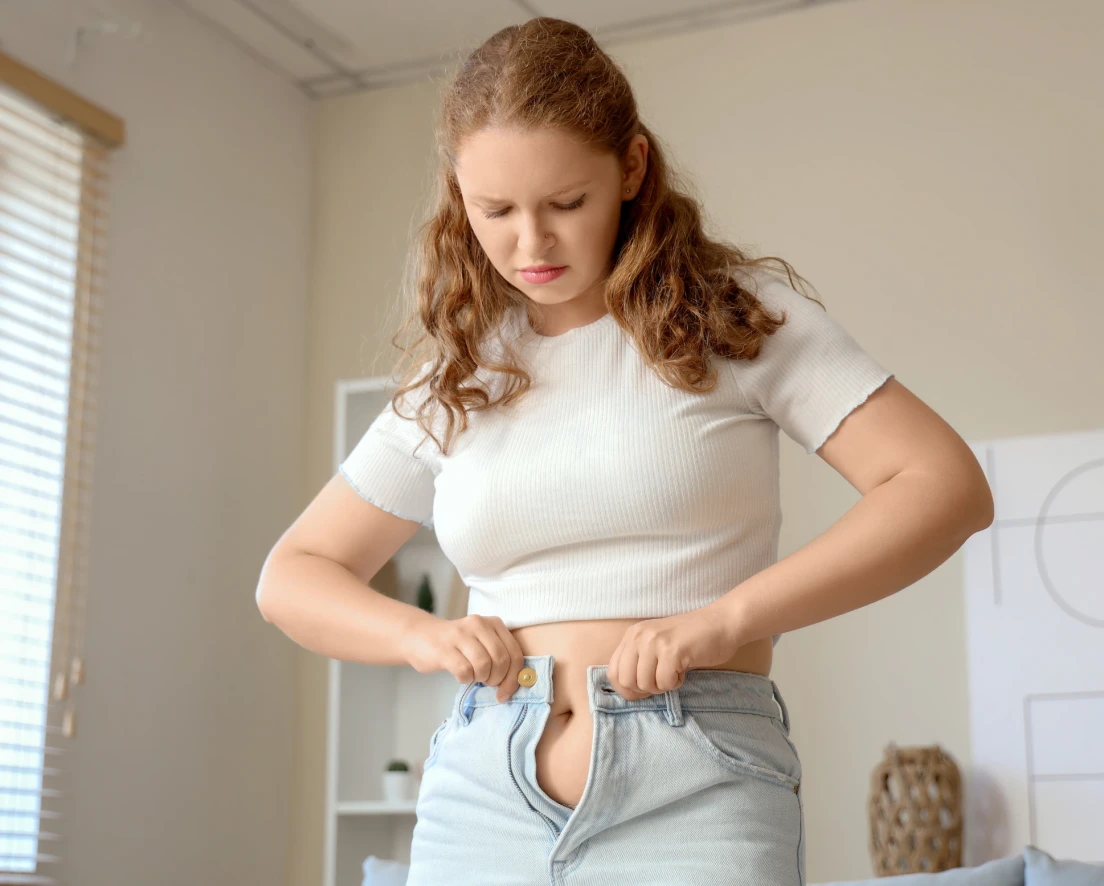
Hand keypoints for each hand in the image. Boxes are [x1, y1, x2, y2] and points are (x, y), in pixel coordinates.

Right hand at [402, 613, 525, 701]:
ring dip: (480, 678)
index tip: (505, 692)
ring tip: (473, 675)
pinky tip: (460, 674)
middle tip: (486, 682)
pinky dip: (465, 679)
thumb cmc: (456, 645)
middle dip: (497, 679)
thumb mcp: (482, 643)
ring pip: (484, 665)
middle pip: (501, 660)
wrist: (420, 636)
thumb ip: (499, 656)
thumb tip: (515, 683)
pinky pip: (464, 671)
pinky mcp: (444, 648)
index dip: (514, 678)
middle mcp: (479, 624)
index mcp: (493, 623)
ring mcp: (460, 635)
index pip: (515, 653)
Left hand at [606, 605, 740, 699]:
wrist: (722, 623)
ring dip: (662, 686)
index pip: (613, 672)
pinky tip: (684, 669)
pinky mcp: (672, 651)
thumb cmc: (691, 639)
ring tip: (675, 671)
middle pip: (626, 681)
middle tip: (663, 680)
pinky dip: (676, 683)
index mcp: (632, 635)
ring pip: (645, 684)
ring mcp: (654, 642)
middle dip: (645, 689)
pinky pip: (665, 683)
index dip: (626, 689)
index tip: (644, 691)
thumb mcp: (656, 645)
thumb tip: (626, 692)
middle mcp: (639, 636)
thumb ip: (638, 661)